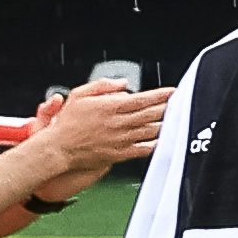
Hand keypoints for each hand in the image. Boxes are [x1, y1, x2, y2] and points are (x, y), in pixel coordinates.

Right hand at [30, 80, 177, 191]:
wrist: (59, 148)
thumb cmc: (67, 122)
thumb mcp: (80, 94)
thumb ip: (103, 85)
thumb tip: (123, 83)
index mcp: (111, 106)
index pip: (143, 99)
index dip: (161, 95)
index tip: (172, 92)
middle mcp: (119, 123)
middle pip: (151, 114)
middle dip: (167, 107)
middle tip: (178, 104)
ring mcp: (121, 140)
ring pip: (150, 131)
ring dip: (164, 124)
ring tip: (173, 119)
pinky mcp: (120, 154)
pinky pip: (143, 149)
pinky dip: (154, 143)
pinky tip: (161, 139)